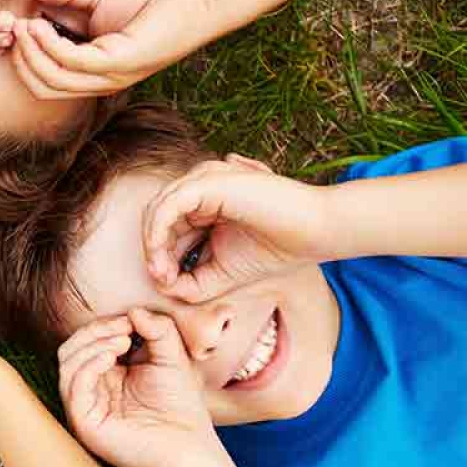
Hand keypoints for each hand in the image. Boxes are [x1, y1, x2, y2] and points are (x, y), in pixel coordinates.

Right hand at [8, 0, 218, 98]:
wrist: (193, 3)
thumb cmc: (151, 3)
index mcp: (91, 72)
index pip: (44, 81)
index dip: (21, 58)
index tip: (11, 27)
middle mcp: (98, 82)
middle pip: (42, 87)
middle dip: (20, 60)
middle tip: (11, 28)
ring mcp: (109, 77)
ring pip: (52, 80)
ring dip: (30, 53)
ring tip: (22, 25)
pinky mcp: (119, 64)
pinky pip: (72, 62)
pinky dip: (50, 45)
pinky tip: (40, 23)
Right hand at [58, 310, 216, 466]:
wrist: (188, 447)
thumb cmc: (181, 406)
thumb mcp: (171, 356)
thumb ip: (158, 329)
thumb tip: (134, 310)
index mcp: (106, 376)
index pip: (88, 342)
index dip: (104, 325)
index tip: (131, 319)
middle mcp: (91, 391)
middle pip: (71, 349)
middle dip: (94, 331)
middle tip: (124, 328)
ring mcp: (85, 407)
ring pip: (67, 363)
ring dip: (92, 345)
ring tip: (122, 342)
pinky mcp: (84, 422)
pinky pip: (73, 386)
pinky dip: (89, 364)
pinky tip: (111, 358)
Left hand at [143, 155, 332, 301]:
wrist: (314, 233)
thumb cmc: (275, 251)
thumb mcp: (222, 274)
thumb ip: (191, 282)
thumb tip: (160, 284)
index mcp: (203, 205)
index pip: (165, 227)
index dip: (158, 255)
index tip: (165, 283)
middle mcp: (200, 188)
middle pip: (156, 217)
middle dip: (153, 251)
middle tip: (161, 279)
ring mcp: (204, 182)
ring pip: (157, 209)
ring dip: (153, 244)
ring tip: (162, 272)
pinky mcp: (209, 183)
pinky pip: (168, 205)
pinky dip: (158, 232)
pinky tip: (162, 256)